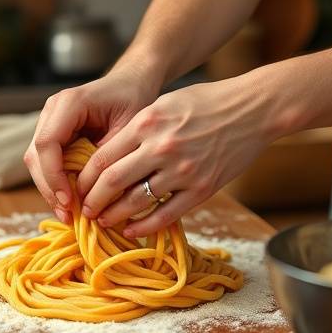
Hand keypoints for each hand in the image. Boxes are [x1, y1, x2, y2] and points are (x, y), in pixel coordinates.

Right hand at [24, 67, 160, 222]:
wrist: (132, 82)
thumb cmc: (134, 100)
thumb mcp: (128, 129)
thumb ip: (109, 157)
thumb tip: (94, 197)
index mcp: (69, 103)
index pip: (47, 143)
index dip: (54, 176)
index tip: (69, 202)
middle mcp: (52, 110)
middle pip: (36, 155)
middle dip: (50, 188)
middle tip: (68, 216)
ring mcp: (50, 120)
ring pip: (37, 161)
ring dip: (51, 189)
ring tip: (69, 214)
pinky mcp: (55, 132)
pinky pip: (48, 161)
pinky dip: (57, 182)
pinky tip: (71, 202)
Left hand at [77, 72, 275, 236]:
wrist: (253, 109)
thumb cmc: (207, 102)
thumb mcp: (165, 103)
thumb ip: (138, 128)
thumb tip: (110, 153)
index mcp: (147, 123)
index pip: (103, 156)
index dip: (85, 177)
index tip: (79, 187)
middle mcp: (160, 147)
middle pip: (112, 181)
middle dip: (92, 200)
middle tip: (85, 210)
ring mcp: (183, 170)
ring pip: (135, 201)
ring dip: (114, 215)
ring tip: (104, 221)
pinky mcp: (203, 188)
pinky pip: (166, 214)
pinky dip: (145, 226)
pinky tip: (133, 230)